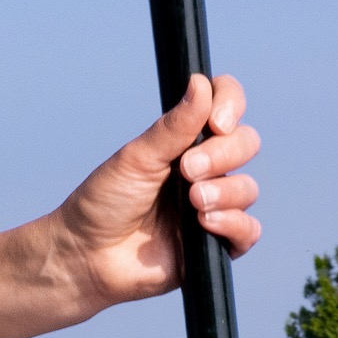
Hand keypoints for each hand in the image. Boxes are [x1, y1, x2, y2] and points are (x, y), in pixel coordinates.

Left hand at [53, 72, 263, 308]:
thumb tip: (200, 82)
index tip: (215, 122)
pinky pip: (249, 229)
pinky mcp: (218, 243)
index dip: (230, 105)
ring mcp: (213, 205)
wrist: (87, 255)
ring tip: (191, 202)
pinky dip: (232, 223)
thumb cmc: (104, 202)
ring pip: (248, 187)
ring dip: (223, 192)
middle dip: (222, 154)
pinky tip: (204, 224)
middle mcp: (204, 170)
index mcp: (183, 142)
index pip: (224, 107)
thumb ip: (173, 126)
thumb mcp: (137, 158)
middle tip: (186, 171)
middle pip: (245, 143)